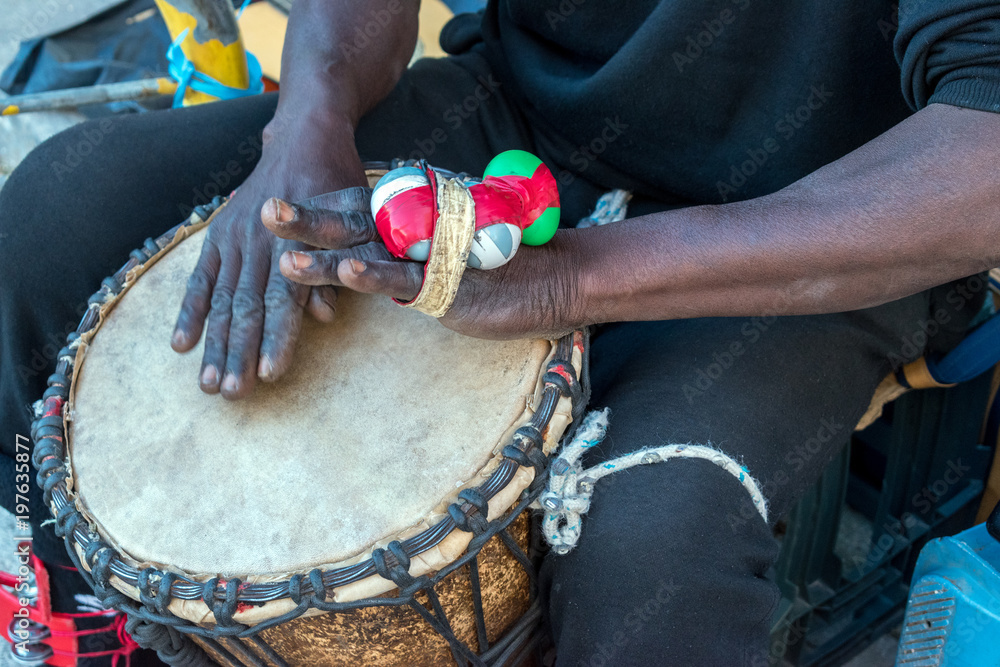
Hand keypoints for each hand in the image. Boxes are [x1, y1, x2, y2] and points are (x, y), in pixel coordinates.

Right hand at [171, 120, 366, 398]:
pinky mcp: (219, 235)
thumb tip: (323, 314)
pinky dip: (189, 311)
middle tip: (231, 394)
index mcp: (296, 243)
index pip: (285, 299)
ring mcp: (235, 238)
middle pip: (247, 307)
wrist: (307, 135)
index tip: (271, 374)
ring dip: (213, 344)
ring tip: (207, 385)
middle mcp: (261, 243)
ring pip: (222, 300)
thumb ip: (340, 267)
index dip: (278, 338)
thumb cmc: (340, 184)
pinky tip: (179, 345)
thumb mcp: (356, 220)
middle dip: (239, 353)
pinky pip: (200, 279)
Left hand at [261, 189, 585, 339]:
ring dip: (324, 250)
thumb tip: (376, 265)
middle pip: (350, 225)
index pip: (354, 218)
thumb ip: (407, 263)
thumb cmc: (499, 273)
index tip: (275, 206)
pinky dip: (372, 276)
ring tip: (283, 251)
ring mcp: (427, 258)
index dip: (316, 211)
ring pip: (367, 251)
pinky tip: (343, 271)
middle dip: (306, 221)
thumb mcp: (442, 269)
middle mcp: (412, 237)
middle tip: (266, 211)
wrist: (553, 279)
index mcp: (408, 230)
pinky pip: (403, 280)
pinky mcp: (444, 284)